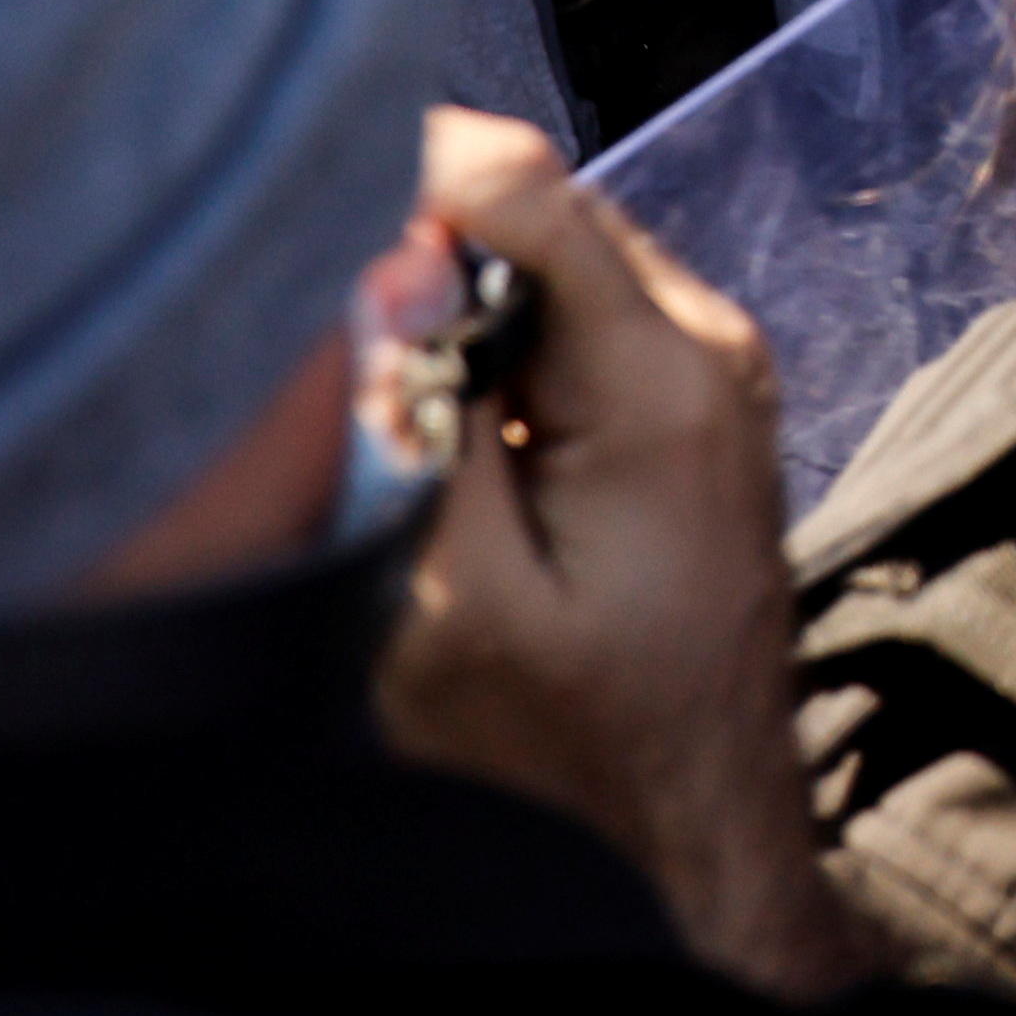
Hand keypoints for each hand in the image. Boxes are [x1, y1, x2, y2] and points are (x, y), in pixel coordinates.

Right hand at [369, 113, 877, 999]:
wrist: (697, 834)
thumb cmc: (574, 754)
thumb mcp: (455, 611)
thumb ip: (417, 433)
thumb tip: (382, 272)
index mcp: (660, 379)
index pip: (523, 186)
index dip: (400, 180)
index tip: (302, 230)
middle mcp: (707, 346)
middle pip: (536, 211)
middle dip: (420, 245)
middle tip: (321, 325)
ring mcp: (712, 372)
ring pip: (552, 262)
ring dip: (457, 301)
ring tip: (379, 382)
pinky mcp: (692, 406)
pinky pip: (578, 321)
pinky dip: (501, 346)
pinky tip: (448, 425)